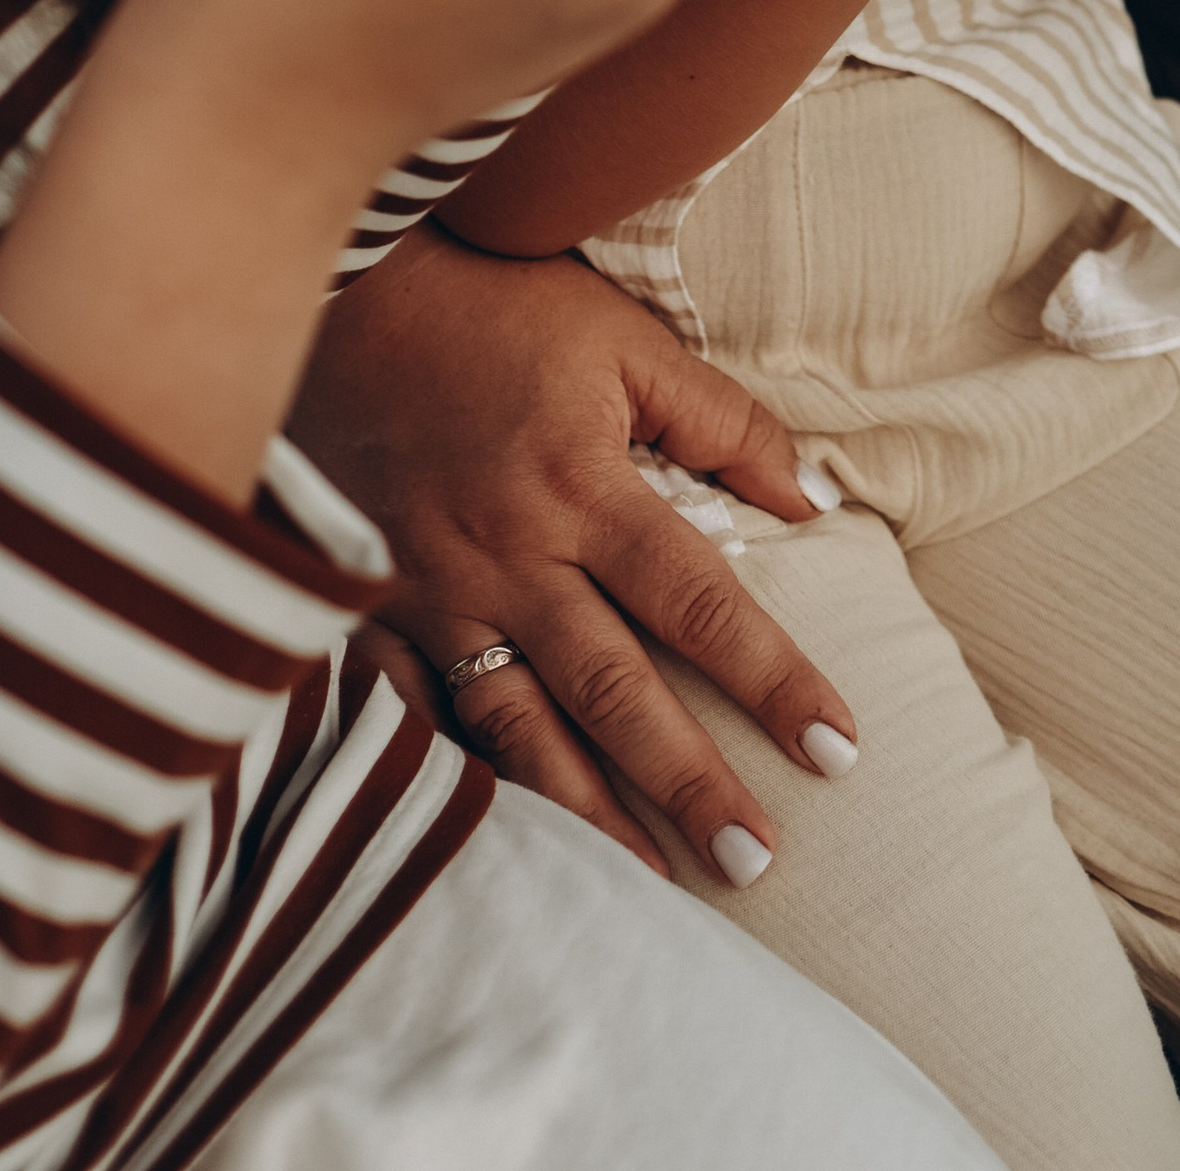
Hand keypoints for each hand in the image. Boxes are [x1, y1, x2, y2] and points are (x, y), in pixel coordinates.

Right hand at [294, 232, 858, 885]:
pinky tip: (507, 847)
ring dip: (591, 815)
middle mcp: (509, 555)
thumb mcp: (623, 340)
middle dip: (688, 782)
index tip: (837, 749)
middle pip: (615, 692)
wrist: (342, 294)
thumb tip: (809, 500)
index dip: (773, 680)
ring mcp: (433, 594)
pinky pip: (419, 720)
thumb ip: (720, 422)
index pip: (700, 603)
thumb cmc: (497, 308)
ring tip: (657, 885)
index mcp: (582, 485)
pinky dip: (465, 786)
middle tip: (757, 860)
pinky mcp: (372, 610)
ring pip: (520, 729)